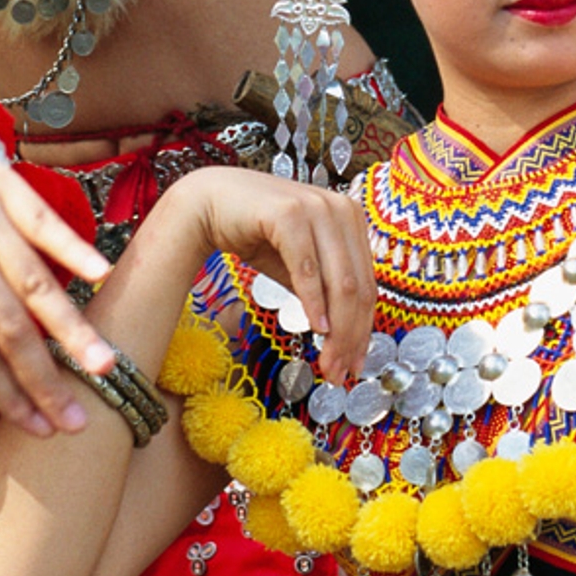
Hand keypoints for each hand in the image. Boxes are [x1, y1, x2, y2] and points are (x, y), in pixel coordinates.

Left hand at [0, 152, 115, 436]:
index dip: (6, 395)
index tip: (40, 429)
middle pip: (7, 325)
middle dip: (44, 378)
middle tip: (78, 418)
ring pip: (35, 280)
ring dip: (72, 328)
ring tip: (103, 366)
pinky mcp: (4, 185)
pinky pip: (44, 223)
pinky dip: (74, 249)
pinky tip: (102, 275)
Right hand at [162, 168, 372, 381]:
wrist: (209, 203)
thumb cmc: (255, 232)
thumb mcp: (298, 267)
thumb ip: (324, 293)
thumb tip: (343, 338)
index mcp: (350, 219)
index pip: (367, 284)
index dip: (363, 329)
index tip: (354, 362)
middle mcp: (341, 209)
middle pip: (357, 287)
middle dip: (351, 337)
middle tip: (340, 372)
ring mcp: (316, 207)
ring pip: (340, 282)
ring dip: (337, 329)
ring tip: (328, 361)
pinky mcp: (289, 213)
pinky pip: (308, 268)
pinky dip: (314, 302)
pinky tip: (315, 327)